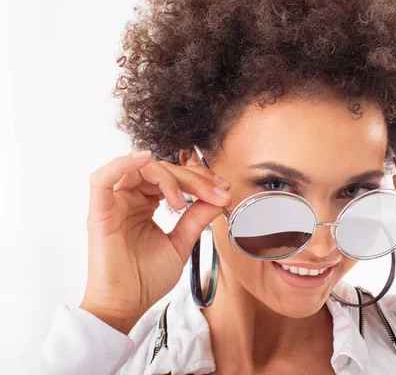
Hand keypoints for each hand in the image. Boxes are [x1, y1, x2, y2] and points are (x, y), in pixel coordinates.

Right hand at [80, 150, 230, 334]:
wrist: (126, 306)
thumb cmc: (146, 279)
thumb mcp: (181, 243)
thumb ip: (197, 218)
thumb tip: (219, 198)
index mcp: (145, 205)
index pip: (173, 178)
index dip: (200, 180)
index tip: (224, 191)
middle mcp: (129, 200)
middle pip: (161, 170)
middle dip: (194, 178)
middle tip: (215, 193)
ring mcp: (113, 204)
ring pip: (140, 168)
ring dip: (168, 176)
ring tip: (183, 201)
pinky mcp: (100, 213)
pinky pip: (102, 178)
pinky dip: (123, 163)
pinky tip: (146, 161)